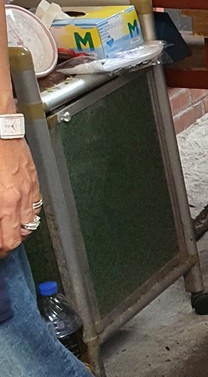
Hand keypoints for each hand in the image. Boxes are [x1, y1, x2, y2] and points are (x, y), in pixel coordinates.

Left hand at [0, 137, 41, 253]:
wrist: (0, 127)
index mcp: (6, 202)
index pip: (8, 239)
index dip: (2, 249)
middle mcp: (21, 199)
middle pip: (21, 234)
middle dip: (10, 240)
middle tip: (1, 240)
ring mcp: (31, 190)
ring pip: (30, 221)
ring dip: (19, 227)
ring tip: (8, 225)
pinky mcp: (34, 181)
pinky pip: (35, 205)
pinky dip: (27, 211)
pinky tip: (18, 208)